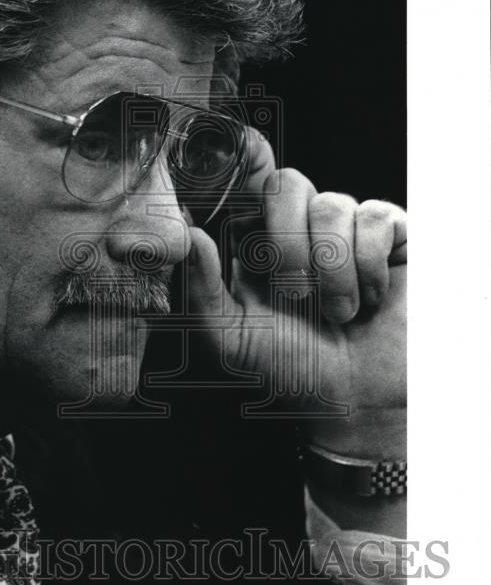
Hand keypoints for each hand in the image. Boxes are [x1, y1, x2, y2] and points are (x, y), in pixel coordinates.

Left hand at [186, 128, 406, 462]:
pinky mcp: (393, 237)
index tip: (241, 209)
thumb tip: (190, 236)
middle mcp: (301, 228)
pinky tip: (370, 298)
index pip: (246, 188)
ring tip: (338, 314)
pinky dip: (369, 264)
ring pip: (333, 204)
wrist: (359, 401)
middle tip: (294, 293)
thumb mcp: (231, 339)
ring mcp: (347, 229)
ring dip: (332, 268)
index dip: (243, 185)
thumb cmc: (292, 370)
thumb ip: (202, 291)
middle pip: (287, 183)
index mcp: (256, 242)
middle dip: (288, 240)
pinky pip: (377, 217)